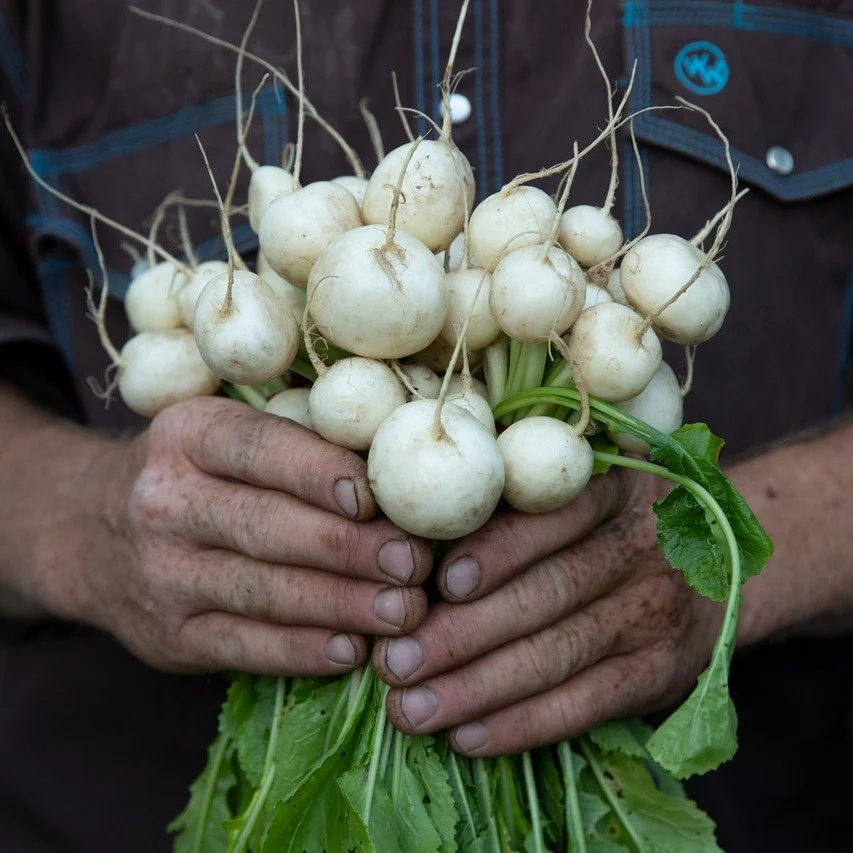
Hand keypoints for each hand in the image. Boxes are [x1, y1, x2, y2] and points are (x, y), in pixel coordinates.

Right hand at [31, 397, 430, 674]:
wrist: (91, 530)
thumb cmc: (198, 475)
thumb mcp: (225, 436)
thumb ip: (299, 446)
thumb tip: (400, 479)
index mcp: (188, 435)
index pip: (260, 450)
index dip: (321, 473)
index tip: (379, 498)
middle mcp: (165, 501)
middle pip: (267, 526)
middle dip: (349, 547)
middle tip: (414, 563)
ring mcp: (162, 574)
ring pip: (264, 592)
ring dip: (342, 604)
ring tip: (404, 611)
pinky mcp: (168, 637)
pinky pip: (245, 646)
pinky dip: (304, 650)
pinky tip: (353, 648)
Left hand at [373, 469, 722, 754]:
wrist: (718, 573)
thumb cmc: (611, 527)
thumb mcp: (583, 496)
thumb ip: (515, 505)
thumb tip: (411, 533)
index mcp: (613, 491)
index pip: (552, 518)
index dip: (497, 551)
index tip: (439, 583)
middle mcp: (640, 547)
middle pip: (545, 594)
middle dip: (461, 633)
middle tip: (393, 662)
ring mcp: (653, 612)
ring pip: (556, 654)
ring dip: (477, 688)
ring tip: (412, 709)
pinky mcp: (659, 672)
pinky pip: (584, 704)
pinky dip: (523, 724)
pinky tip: (468, 737)